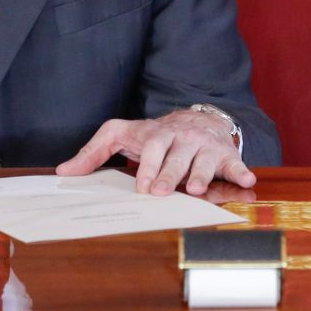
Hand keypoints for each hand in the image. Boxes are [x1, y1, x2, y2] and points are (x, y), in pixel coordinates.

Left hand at [56, 109, 254, 195]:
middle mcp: (182, 139)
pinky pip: (234, 163)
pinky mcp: (225, 154)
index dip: (148, 167)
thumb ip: (93, 153)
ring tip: (195, 189)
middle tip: (161, 192)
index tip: (142, 186)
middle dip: (169, 174)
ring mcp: (205, 146)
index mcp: (157, 135)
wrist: (198, 118)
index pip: (152, 149)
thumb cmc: (155, 135)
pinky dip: (241, 171)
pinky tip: (247, 181)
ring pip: (203, 162)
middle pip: (177, 157)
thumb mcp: (121, 135)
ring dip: (201, 175)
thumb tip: (64, 172)